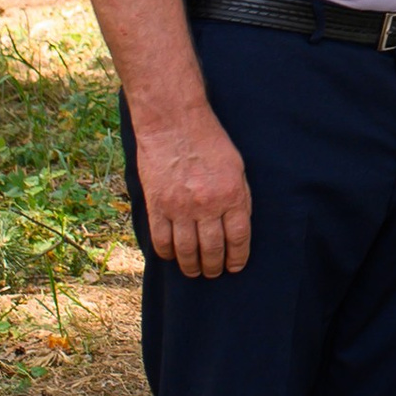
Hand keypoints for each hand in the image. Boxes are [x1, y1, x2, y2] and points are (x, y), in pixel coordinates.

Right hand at [135, 107, 252, 278]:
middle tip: (213, 273)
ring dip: (191, 266)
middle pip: (212, 250)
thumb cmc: (209, 141)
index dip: (237, 258)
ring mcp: (179, 208)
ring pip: (186, 251)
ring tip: (195, 271)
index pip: (238, 239)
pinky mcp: (157, 206)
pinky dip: (167, 253)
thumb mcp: (236, 167)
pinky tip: (173, 256)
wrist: (173, 123)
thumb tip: (238, 227)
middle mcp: (206, 205)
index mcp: (231, 195)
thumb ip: (238, 198)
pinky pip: (161, 240)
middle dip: (214, 267)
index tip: (235, 267)